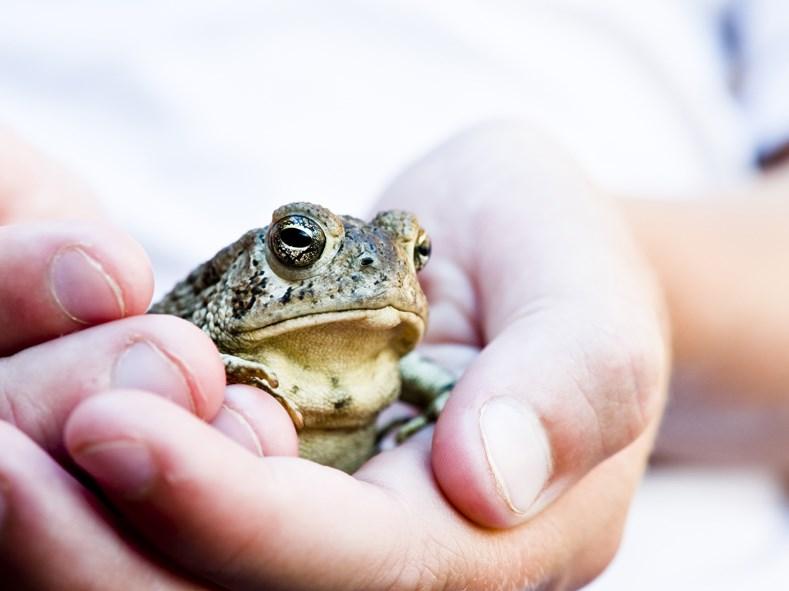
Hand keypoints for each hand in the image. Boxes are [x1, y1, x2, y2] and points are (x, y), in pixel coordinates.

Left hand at [12, 123, 667, 589]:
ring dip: (85, 541)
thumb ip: (574, 377)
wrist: (515, 252)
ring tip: (1, 447)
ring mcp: (344, 538)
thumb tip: (494, 480)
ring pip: (202, 588)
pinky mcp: (286, 496)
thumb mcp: (586, 287)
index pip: (369, 569)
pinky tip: (42, 443)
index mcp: (509, 536)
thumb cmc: (558, 253)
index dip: (236, 516)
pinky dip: (100, 507)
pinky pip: (184, 533)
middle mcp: (420, 566)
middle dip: (115, 554)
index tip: (112, 425)